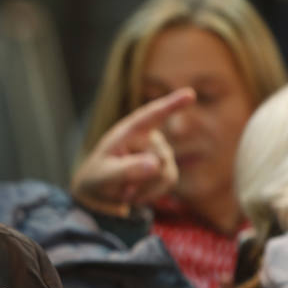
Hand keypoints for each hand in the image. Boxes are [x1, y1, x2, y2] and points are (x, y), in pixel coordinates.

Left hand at [72, 88, 194, 216]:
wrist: (102, 191)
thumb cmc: (98, 177)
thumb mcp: (104, 176)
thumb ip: (127, 170)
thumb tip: (156, 163)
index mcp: (129, 131)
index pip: (152, 115)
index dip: (171, 104)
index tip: (189, 94)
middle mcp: (149, 137)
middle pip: (159, 158)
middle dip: (140, 178)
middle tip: (119, 184)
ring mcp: (161, 152)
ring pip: (165, 174)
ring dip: (144, 187)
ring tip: (125, 188)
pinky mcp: (168, 168)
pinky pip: (168, 183)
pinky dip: (151, 193)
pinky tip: (137, 192)